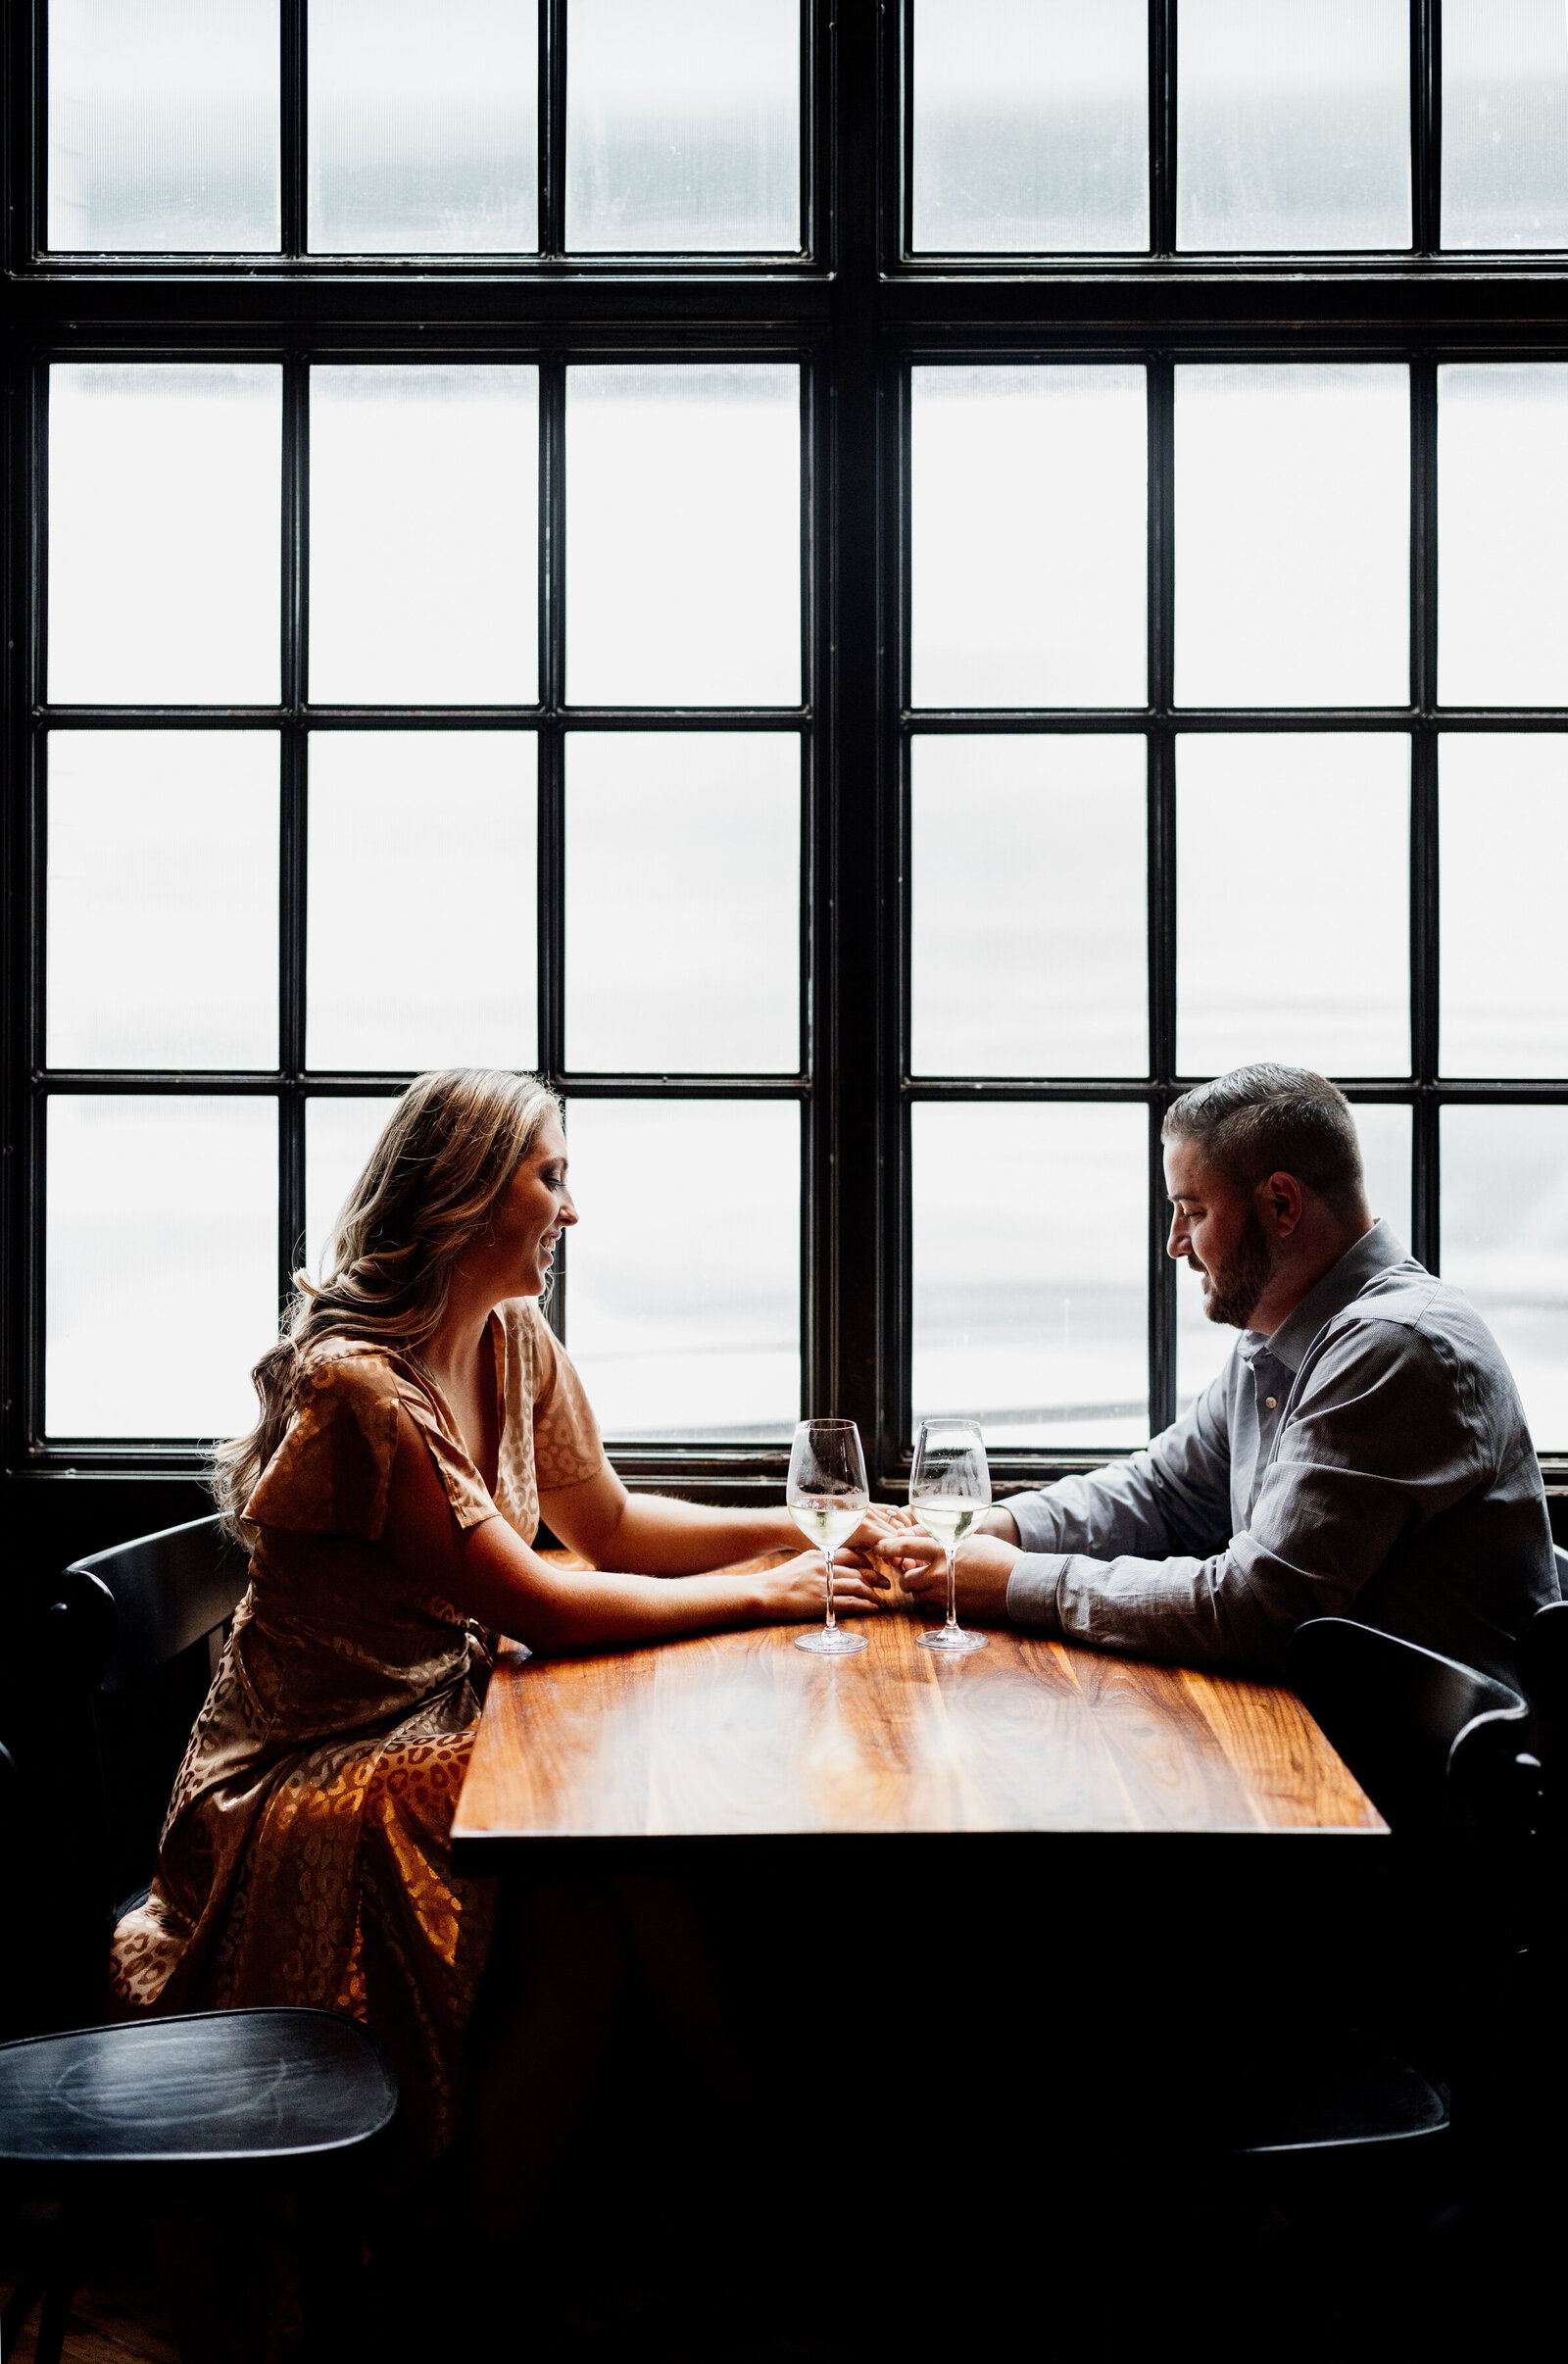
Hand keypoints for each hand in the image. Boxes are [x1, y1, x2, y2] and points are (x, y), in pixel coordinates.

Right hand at [757, 1550, 888, 1624]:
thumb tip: (837, 1568)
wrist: (763, 1592)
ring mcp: (823, 1584)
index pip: (852, 1555)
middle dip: (876, 1577)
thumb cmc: (780, 1580)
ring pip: (858, 1585)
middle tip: (886, 1583)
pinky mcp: (821, 1601)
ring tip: (880, 1599)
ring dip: (873, 1593)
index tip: (874, 1569)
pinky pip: (850, 1602)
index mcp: (820, 1555)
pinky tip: (872, 1608)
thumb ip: (821, 1563)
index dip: (867, 1563)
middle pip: (859, 1570)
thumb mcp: (802, 1563)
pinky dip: (864, 1605)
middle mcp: (824, 1566)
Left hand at [885, 1531, 1019, 1622]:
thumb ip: (943, 1541)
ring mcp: (945, 1594)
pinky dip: (931, 1600)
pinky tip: (944, 1593)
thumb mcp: (969, 1539)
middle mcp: (939, 1574)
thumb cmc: (998, 1556)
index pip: (906, 1547)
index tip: (880, 1546)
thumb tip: (920, 1541)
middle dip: (905, 1575)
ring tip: (931, 1581)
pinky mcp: (951, 1610)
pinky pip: (931, 1606)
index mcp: (943, 1551)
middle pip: (905, 1578)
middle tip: (913, 1571)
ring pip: (916, 1595)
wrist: (1020, 1584)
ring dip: (918, 1589)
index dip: (889, 1546)